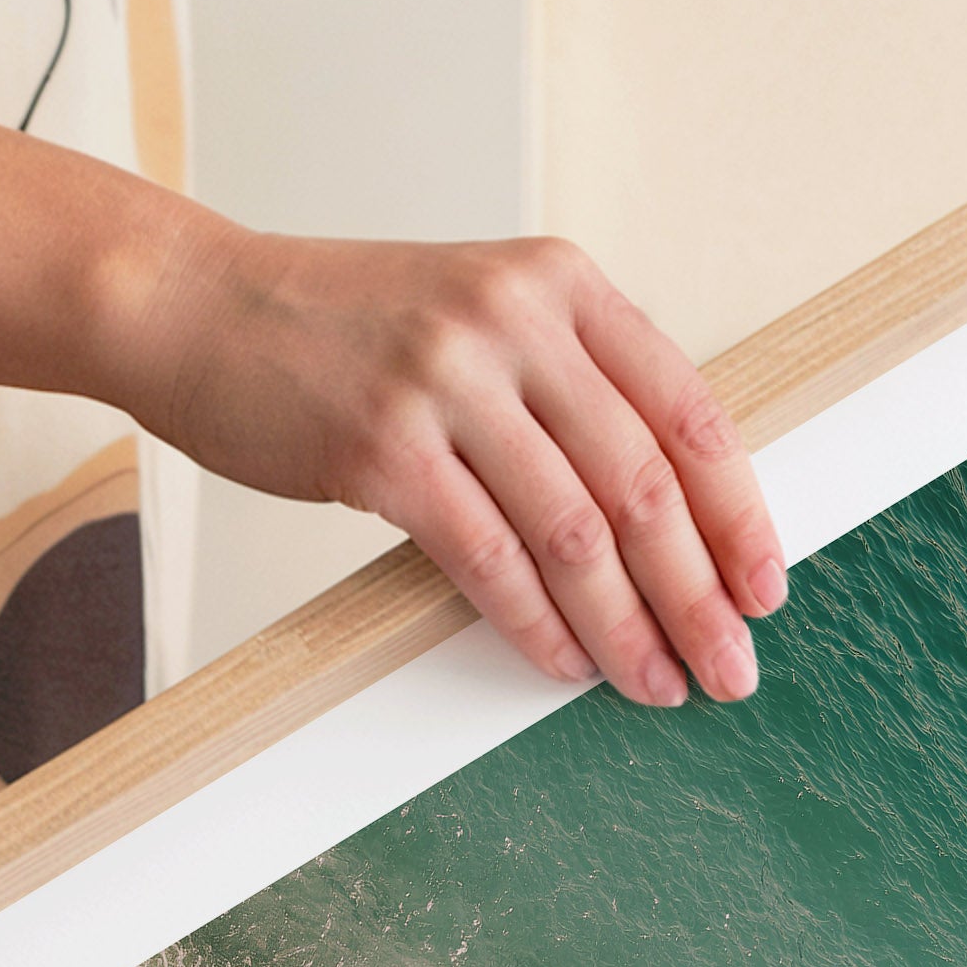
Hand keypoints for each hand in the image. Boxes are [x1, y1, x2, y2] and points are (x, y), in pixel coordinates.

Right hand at [119, 211, 783, 707]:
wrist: (200, 306)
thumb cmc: (343, 330)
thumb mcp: (477, 316)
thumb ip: (568, 384)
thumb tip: (664, 512)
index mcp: (559, 283)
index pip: (687, 408)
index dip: (738, 511)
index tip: (766, 588)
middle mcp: (511, 321)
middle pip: (642, 482)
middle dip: (698, 592)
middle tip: (730, 666)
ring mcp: (445, 379)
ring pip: (573, 530)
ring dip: (625, 625)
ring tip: (657, 683)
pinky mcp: (381, 446)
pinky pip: (487, 557)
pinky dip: (534, 624)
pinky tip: (563, 664)